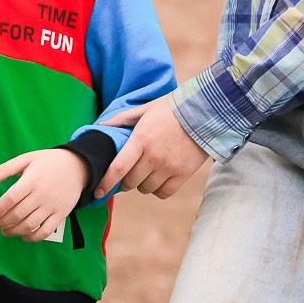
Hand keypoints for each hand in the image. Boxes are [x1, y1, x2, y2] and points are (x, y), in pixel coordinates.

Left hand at [0, 148, 88, 241]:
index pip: (10, 199)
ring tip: (4, 231)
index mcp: (31, 180)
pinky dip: (33, 237)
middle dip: (1, 222)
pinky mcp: (61, 214)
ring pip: (29, 225)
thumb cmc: (48, 162)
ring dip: (13, 231)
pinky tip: (23, 236)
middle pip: (17, 214)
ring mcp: (52, 206)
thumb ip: (6, 168)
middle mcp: (41, 195)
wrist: (77, 166)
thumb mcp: (27, 158)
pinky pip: (46, 231)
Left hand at [96, 98, 210, 198]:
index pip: (118, 168)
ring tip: (145, 174)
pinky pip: (164, 193)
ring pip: (146, 189)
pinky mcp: (183, 174)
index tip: (98, 191)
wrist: (205, 113)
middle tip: (127, 176)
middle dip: (125, 182)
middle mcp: (154, 156)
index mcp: (141, 140)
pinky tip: (158, 180)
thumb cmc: (172, 109)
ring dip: (142, 185)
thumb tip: (100, 126)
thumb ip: (121, 119)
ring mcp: (169, 167)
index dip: (106, 182)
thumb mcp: (145, 109)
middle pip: (131, 182)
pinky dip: (158, 190)